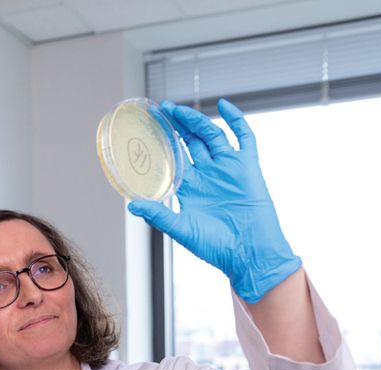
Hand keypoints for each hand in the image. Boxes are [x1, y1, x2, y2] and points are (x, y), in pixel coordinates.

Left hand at [128, 98, 300, 303]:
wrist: (248, 253)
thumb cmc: (215, 247)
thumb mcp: (181, 229)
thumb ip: (158, 214)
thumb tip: (132, 205)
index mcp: (191, 188)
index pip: (175, 158)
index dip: (164, 143)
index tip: (150, 127)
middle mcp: (208, 175)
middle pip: (192, 142)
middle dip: (178, 125)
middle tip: (163, 109)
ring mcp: (228, 168)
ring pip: (211, 136)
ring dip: (196, 121)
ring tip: (179, 110)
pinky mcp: (247, 166)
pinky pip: (244, 137)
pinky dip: (236, 120)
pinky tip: (223, 106)